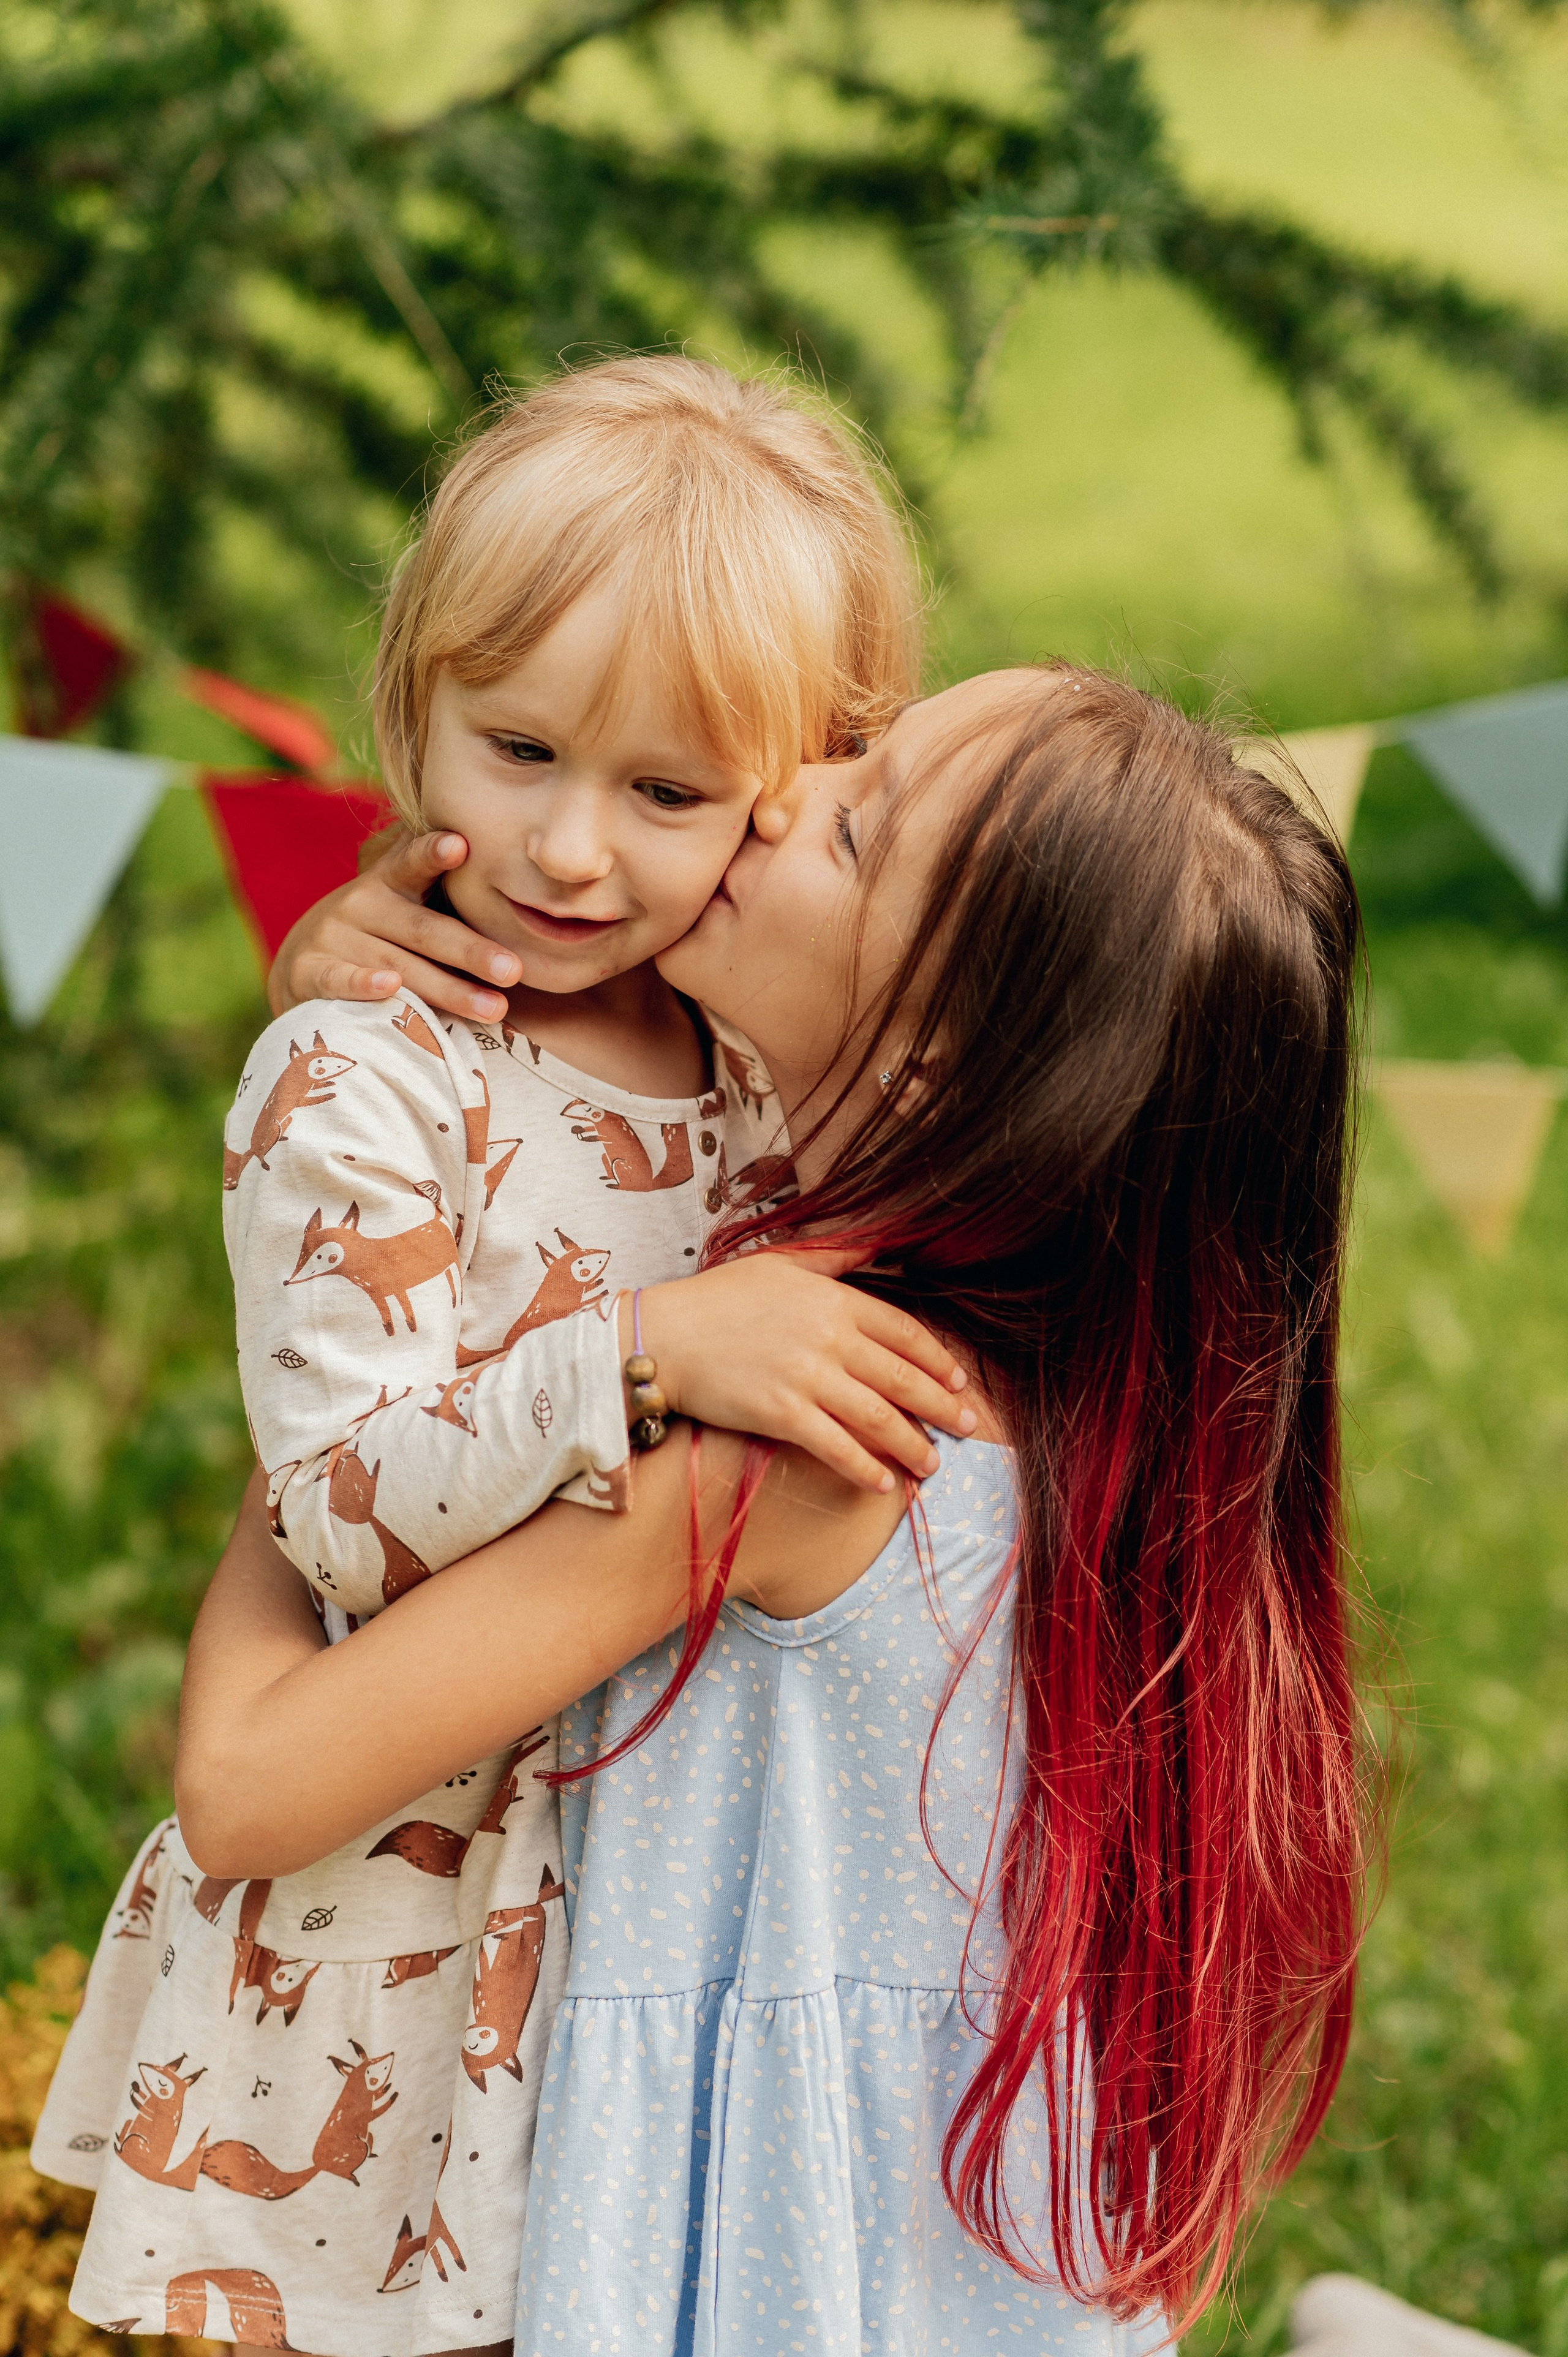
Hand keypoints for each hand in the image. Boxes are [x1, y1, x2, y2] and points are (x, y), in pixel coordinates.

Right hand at [266, 830, 523, 1021]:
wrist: (304, 963)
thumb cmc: (381, 933)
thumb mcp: (406, 903)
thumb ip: (445, 894)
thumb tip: (524, 889)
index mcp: (390, 882)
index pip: (413, 863)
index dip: (434, 853)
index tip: (461, 845)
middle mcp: (361, 903)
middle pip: (424, 930)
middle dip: (471, 951)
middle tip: (513, 970)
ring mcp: (334, 937)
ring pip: (398, 967)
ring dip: (447, 990)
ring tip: (492, 1009)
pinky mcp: (310, 971)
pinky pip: (340, 980)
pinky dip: (363, 985)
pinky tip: (389, 989)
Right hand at [625, 1255, 976, 1493]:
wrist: (663, 1336)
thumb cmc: (718, 1298)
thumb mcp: (779, 1262)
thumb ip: (833, 1257)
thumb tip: (879, 1243)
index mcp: (833, 1299)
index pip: (904, 1332)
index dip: (937, 1360)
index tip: (958, 1381)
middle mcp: (829, 1337)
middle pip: (902, 1378)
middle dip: (942, 1408)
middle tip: (969, 1428)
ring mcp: (807, 1377)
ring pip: (879, 1418)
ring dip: (913, 1445)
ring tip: (933, 1463)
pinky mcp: (781, 1414)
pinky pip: (836, 1447)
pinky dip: (865, 1469)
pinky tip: (884, 1484)